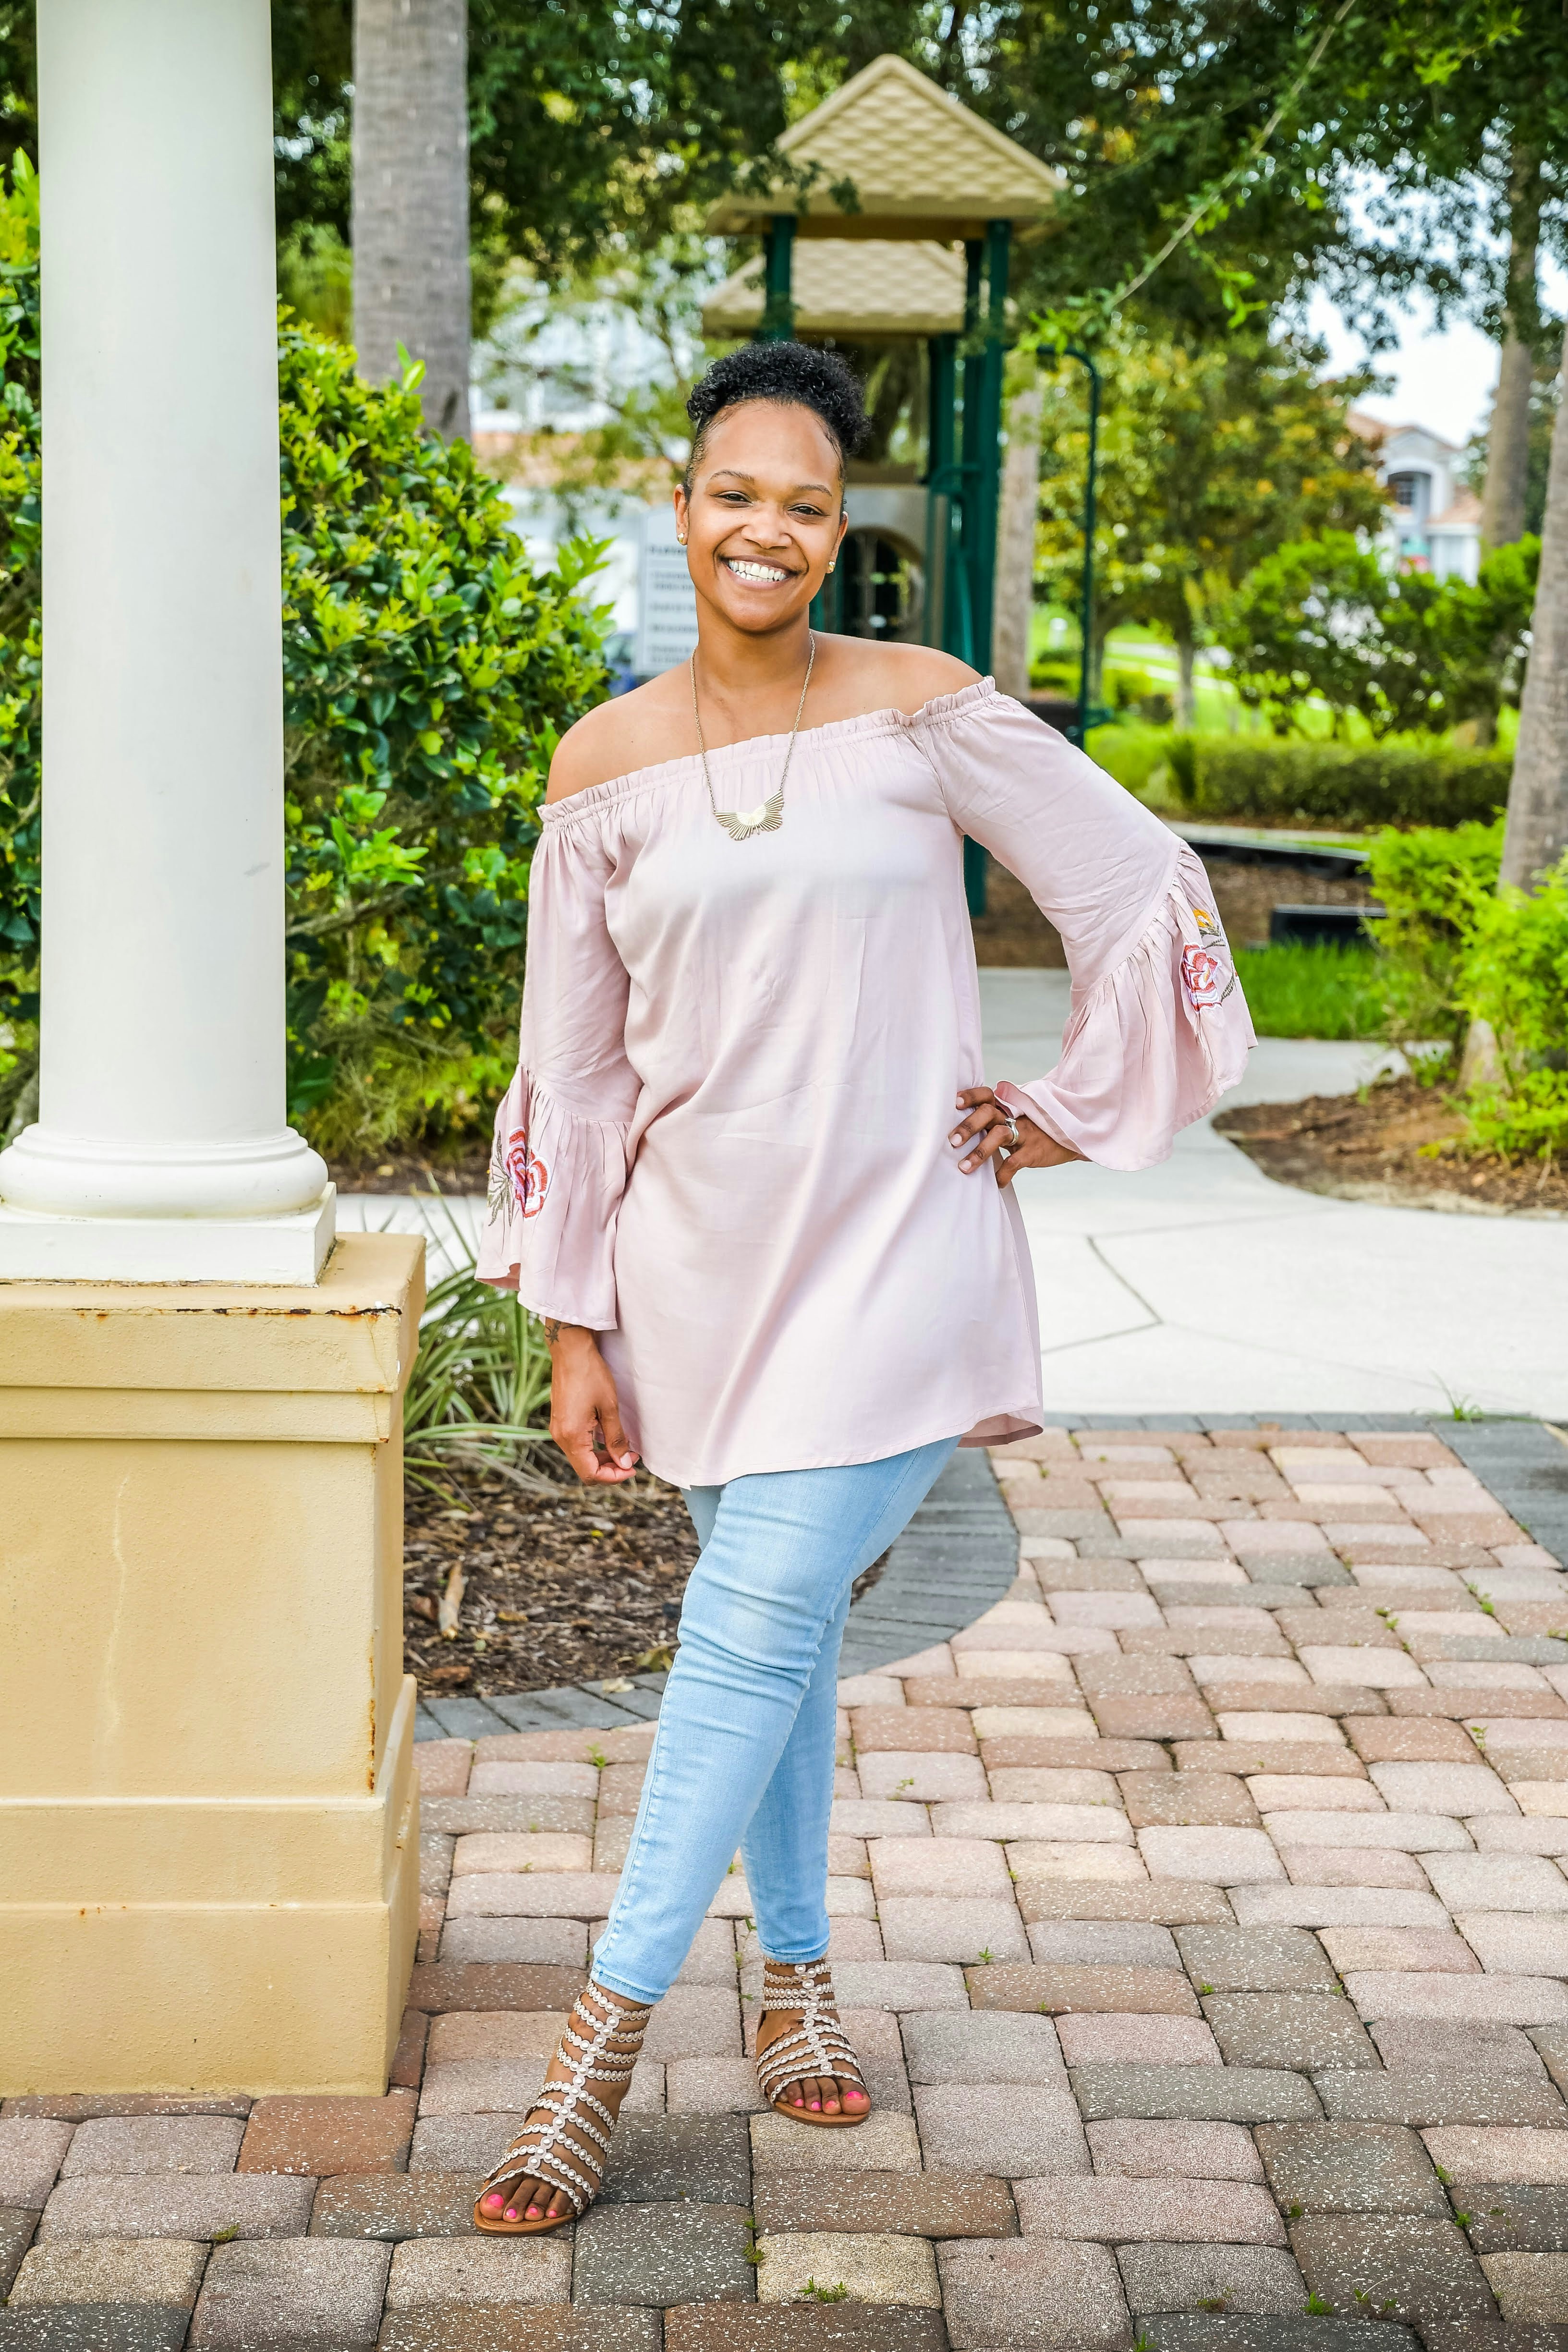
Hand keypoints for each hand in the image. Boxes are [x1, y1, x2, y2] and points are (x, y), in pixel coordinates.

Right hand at [544, 1322, 639, 1483]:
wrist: (571, 1351)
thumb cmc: (591, 1375)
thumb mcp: (609, 1408)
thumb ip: (616, 1439)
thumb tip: (625, 1463)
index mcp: (571, 1437)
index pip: (591, 1474)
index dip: (613, 1477)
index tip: (632, 1469)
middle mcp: (560, 1437)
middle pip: (585, 1469)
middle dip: (609, 1469)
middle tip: (631, 1460)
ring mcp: (558, 1429)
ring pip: (581, 1457)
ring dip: (601, 1459)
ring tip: (623, 1449)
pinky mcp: (560, 1421)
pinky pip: (576, 1444)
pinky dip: (593, 1447)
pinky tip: (607, 1438)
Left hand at [949, 1086, 1082, 1189]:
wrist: (1067, 1140)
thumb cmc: (1030, 1133)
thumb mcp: (1012, 1123)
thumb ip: (989, 1125)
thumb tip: (958, 1135)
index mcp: (1004, 1109)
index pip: (986, 1095)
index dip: (971, 1096)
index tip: (955, 1102)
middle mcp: (1012, 1118)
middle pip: (988, 1113)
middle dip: (969, 1125)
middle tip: (953, 1141)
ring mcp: (1024, 1134)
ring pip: (999, 1135)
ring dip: (980, 1152)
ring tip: (964, 1168)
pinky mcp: (1033, 1152)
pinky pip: (1014, 1163)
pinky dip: (1002, 1175)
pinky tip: (995, 1184)